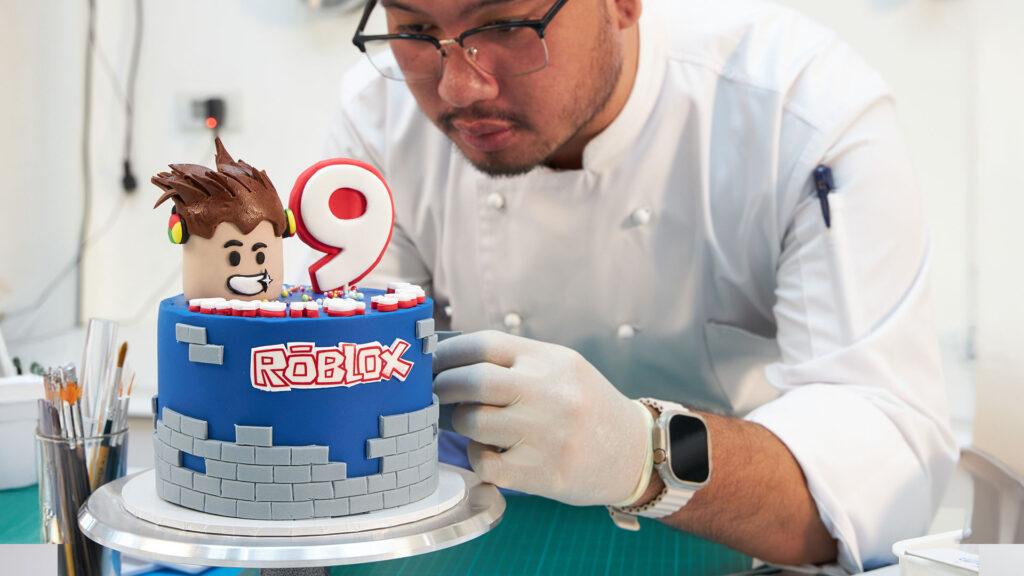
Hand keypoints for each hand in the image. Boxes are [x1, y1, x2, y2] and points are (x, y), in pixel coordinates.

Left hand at [433, 330, 651, 505]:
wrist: (632, 452)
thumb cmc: (585, 407)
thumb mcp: (561, 369)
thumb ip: (515, 362)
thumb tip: (450, 360)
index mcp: (551, 361)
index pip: (485, 345)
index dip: (450, 352)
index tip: (433, 361)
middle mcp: (549, 393)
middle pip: (472, 381)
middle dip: (443, 386)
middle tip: (435, 392)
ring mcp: (545, 434)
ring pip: (473, 421)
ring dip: (460, 422)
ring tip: (468, 421)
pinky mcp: (540, 471)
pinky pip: (484, 461)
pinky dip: (477, 456)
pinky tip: (489, 452)